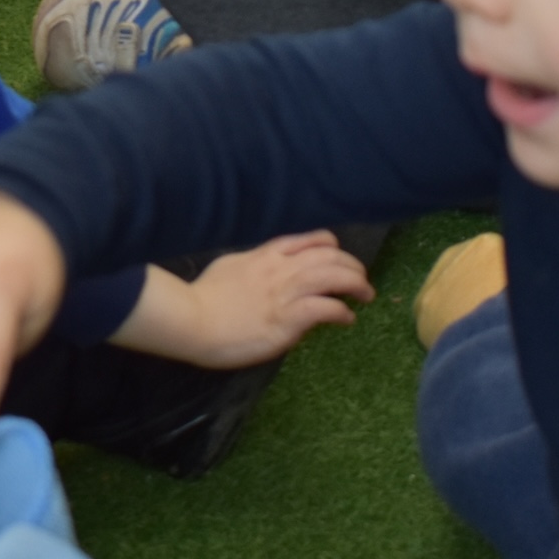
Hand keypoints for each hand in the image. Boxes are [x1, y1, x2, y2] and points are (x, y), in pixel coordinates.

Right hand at [119, 235, 373, 369]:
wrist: (192, 320)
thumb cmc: (204, 297)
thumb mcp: (230, 266)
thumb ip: (253, 265)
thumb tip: (265, 269)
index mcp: (267, 254)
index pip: (311, 239)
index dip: (333, 247)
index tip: (340, 260)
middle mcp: (281, 268)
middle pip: (331, 255)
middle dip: (353, 266)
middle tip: (362, 281)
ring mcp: (286, 292)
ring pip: (335, 276)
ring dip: (357, 285)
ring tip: (366, 296)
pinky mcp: (288, 318)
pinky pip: (326, 308)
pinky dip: (342, 312)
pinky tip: (346, 319)